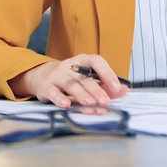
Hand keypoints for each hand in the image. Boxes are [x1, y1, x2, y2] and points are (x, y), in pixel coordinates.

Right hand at [11, 54, 128, 107]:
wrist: (43, 78)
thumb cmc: (71, 79)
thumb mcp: (87, 79)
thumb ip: (106, 85)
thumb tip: (123, 89)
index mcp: (83, 61)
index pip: (96, 61)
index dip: (107, 73)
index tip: (116, 87)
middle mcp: (70, 66)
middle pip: (84, 77)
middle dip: (96, 90)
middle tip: (105, 101)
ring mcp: (57, 76)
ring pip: (70, 84)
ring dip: (81, 94)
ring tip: (90, 103)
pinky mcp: (46, 87)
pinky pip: (53, 92)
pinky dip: (59, 98)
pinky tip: (66, 105)